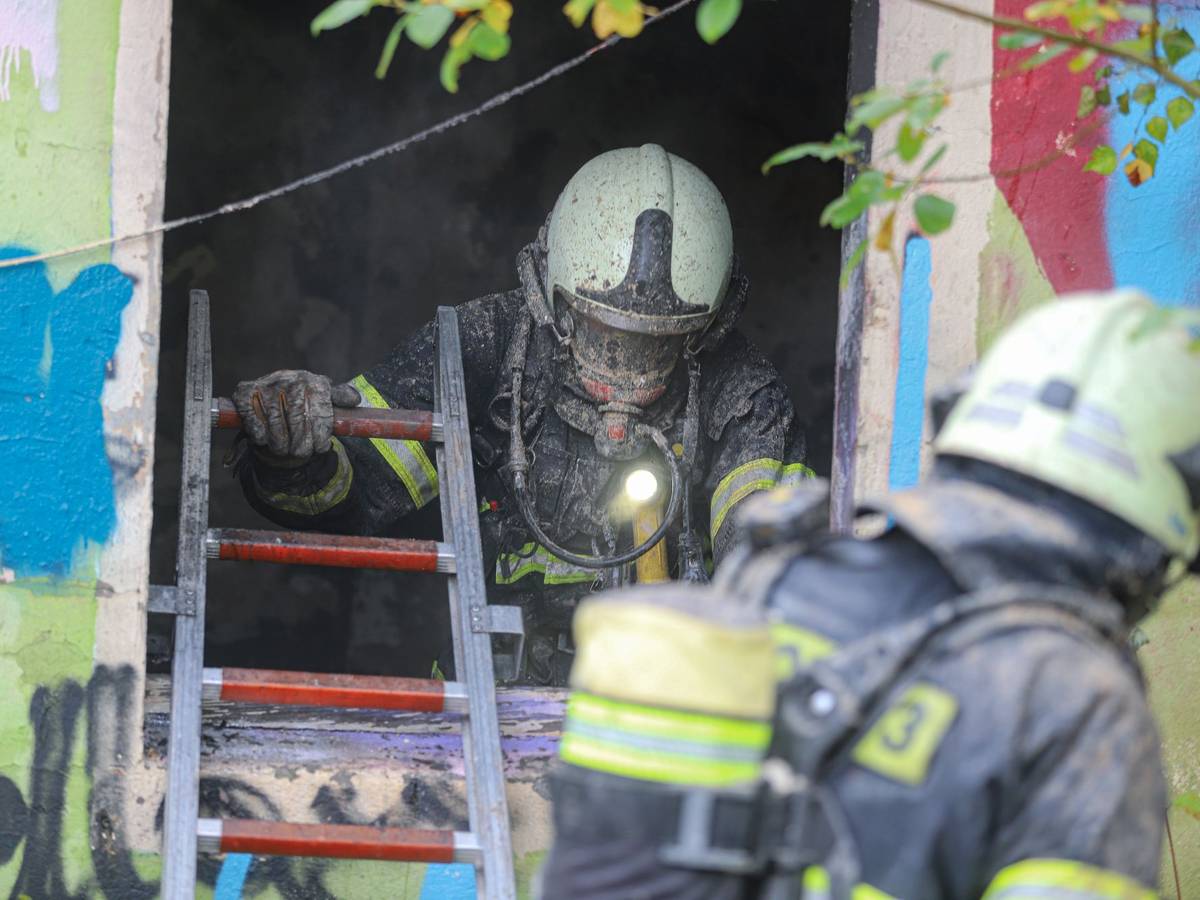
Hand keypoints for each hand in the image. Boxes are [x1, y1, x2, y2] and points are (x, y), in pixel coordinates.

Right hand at [233, 370, 360, 461]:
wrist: (277, 398)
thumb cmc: (307, 403)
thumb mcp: (327, 400)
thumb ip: (340, 399)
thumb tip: (354, 399)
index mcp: (314, 381)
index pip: (319, 411)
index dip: (320, 433)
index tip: (320, 448)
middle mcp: (290, 377)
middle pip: (297, 419)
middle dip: (301, 442)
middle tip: (301, 453)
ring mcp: (267, 383)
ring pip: (275, 422)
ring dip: (280, 443)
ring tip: (284, 450)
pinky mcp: (244, 390)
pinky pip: (252, 418)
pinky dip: (259, 433)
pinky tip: (265, 439)